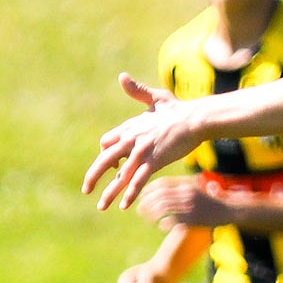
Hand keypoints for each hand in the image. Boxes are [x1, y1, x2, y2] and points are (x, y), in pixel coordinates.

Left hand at [84, 74, 197, 209]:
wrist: (196, 118)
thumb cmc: (179, 108)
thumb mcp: (156, 98)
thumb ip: (138, 91)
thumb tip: (122, 76)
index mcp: (130, 127)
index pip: (107, 143)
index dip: (106, 155)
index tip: (110, 166)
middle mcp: (131, 139)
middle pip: (104, 160)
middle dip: (94, 176)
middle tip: (86, 190)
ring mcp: (141, 151)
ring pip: (120, 175)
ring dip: (110, 192)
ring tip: (101, 206)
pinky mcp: (154, 160)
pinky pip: (138, 180)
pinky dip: (130, 193)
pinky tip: (124, 206)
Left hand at [137, 177, 237, 230]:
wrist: (230, 210)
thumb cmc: (212, 199)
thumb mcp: (197, 187)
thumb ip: (180, 185)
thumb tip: (160, 187)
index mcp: (186, 185)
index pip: (161, 184)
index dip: (148, 190)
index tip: (141, 196)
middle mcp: (186, 194)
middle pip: (158, 197)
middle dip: (145, 203)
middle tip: (139, 210)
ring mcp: (188, 207)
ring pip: (162, 209)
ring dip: (151, 215)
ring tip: (147, 219)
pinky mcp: (191, 219)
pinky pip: (171, 221)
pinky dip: (163, 224)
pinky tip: (161, 226)